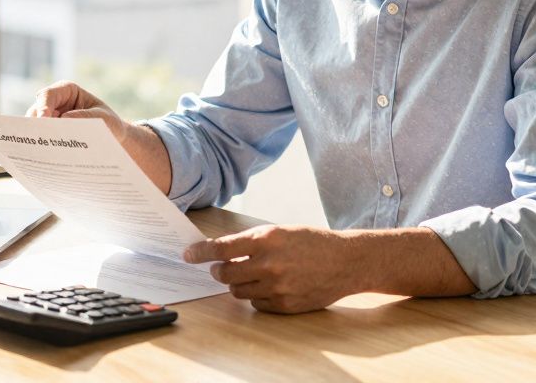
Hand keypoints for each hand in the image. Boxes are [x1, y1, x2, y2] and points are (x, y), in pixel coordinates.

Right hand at [26, 80, 173, 193]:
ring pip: (34, 127)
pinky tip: (46, 160)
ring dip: (38, 139)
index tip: (43, 120)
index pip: (48, 95)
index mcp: (66, 91)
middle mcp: (53, 103)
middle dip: (36, 126)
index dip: (43, 106)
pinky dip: (41, 148)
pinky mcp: (48, 134)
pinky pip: (39, 140)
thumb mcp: (104, 119)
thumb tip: (64, 119)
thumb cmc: (109, 123)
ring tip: (44, 153)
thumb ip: (87, 117)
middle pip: (36, 111)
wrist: (112, 139)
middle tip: (39, 140)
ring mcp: (49, 119)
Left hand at [184, 225, 361, 313]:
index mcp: (267, 239)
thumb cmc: (313, 242)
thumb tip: (222, 251)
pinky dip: (256, 296)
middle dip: (218, 271)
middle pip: (225, 274)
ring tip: (249, 275)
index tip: (188, 255)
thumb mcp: (281, 231)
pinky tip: (268, 286)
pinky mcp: (285, 305)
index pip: (221, 249)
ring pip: (238, 292)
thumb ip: (252, 241)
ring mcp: (277, 287)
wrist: (346, 261)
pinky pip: (256, 304)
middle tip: (220, 268)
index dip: (201, 253)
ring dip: (237, 284)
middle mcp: (269, 264)